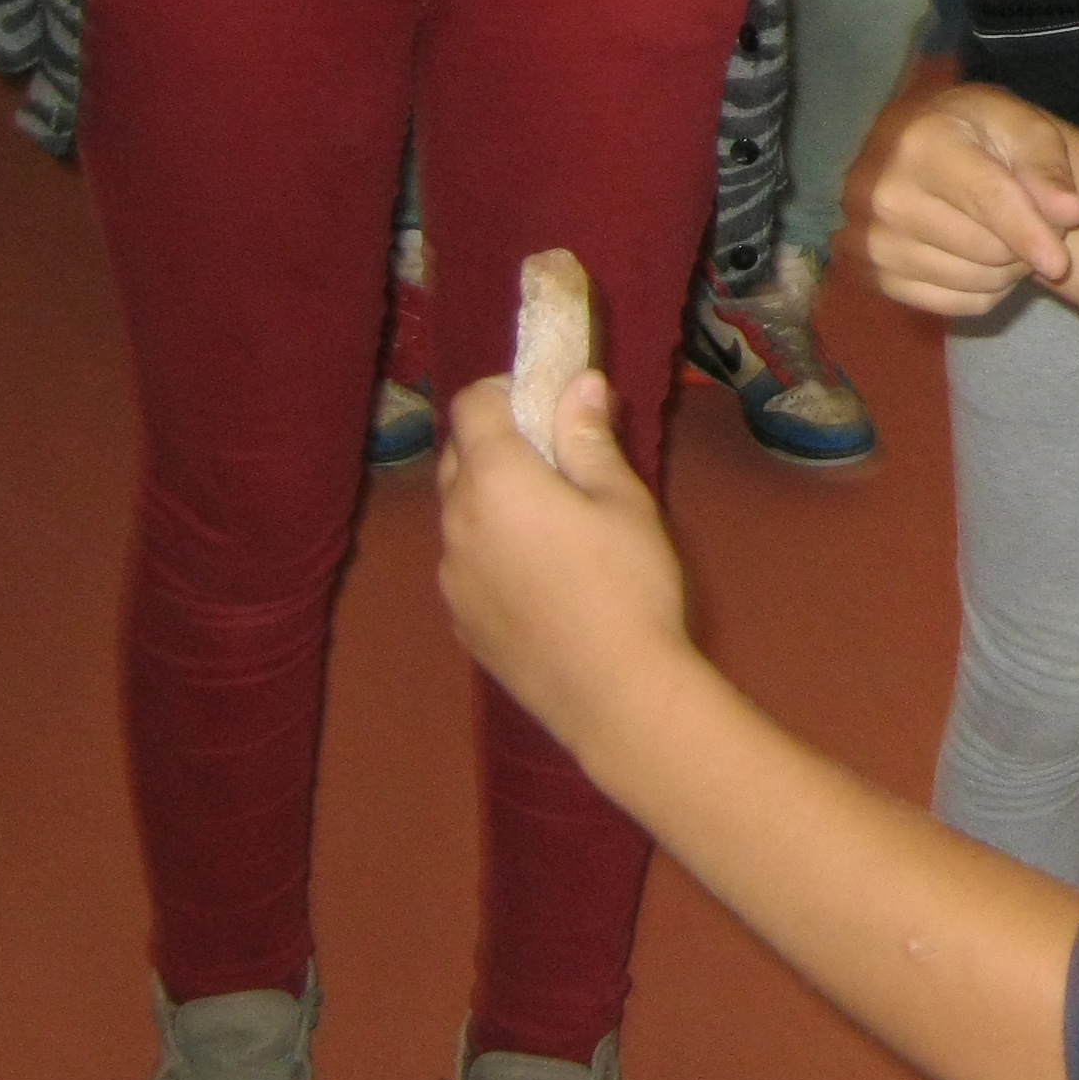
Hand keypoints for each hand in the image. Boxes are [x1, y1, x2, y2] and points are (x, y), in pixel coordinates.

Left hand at [435, 370, 694, 752]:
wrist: (614, 695)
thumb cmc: (628, 583)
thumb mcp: (622, 500)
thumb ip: (589, 437)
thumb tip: (579, 384)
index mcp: (495, 480)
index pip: (471, 405)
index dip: (504, 390)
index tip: (548, 401)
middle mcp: (456, 522)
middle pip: (457, 458)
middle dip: (496, 443)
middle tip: (556, 458)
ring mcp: (450, 578)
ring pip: (459, 515)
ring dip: (491, 501)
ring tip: (552, 525)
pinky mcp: (460, 622)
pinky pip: (465, 564)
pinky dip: (491, 551)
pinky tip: (542, 578)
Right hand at [848, 84, 1078, 318]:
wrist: (919, 143)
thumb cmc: (976, 131)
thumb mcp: (1020, 126)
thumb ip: (1047, 168)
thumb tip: (1072, 213)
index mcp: (920, 141)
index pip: (986, 200)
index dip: (1029, 234)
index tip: (1060, 263)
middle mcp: (882, 194)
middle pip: (983, 247)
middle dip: (1024, 243)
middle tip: (1034, 222)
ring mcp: (871, 239)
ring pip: (970, 281)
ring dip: (1006, 270)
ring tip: (1008, 238)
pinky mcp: (872, 275)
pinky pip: (951, 304)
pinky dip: (981, 291)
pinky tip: (981, 260)